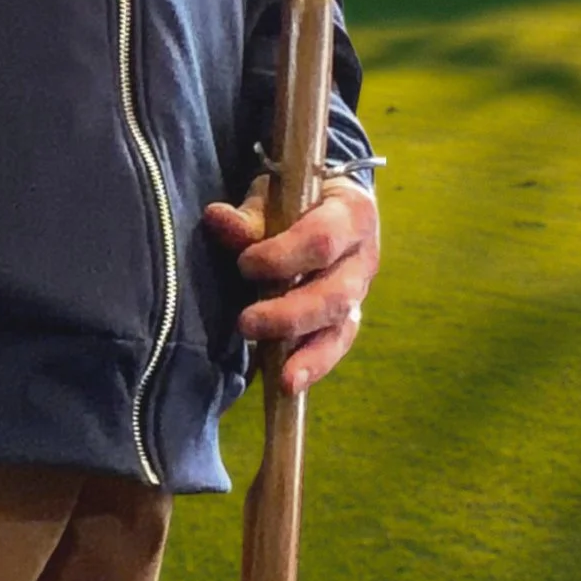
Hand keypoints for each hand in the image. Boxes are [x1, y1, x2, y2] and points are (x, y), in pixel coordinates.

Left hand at [203, 174, 378, 395]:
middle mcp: (364, 256)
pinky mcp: (348, 317)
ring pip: (340, 326)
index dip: (284, 256)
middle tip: (246, 323)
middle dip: (291, 314)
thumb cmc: (295, 198)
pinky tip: (290, 384)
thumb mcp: (273, 195)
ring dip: (307, 352)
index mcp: (351, 212)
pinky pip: (336, 345)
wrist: (327, 204)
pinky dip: (313, 366)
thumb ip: (248, 214)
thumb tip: (216, 218)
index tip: (245, 265)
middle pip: (335, 293)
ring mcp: (359, 291)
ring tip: (280, 376)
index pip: (323, 239)